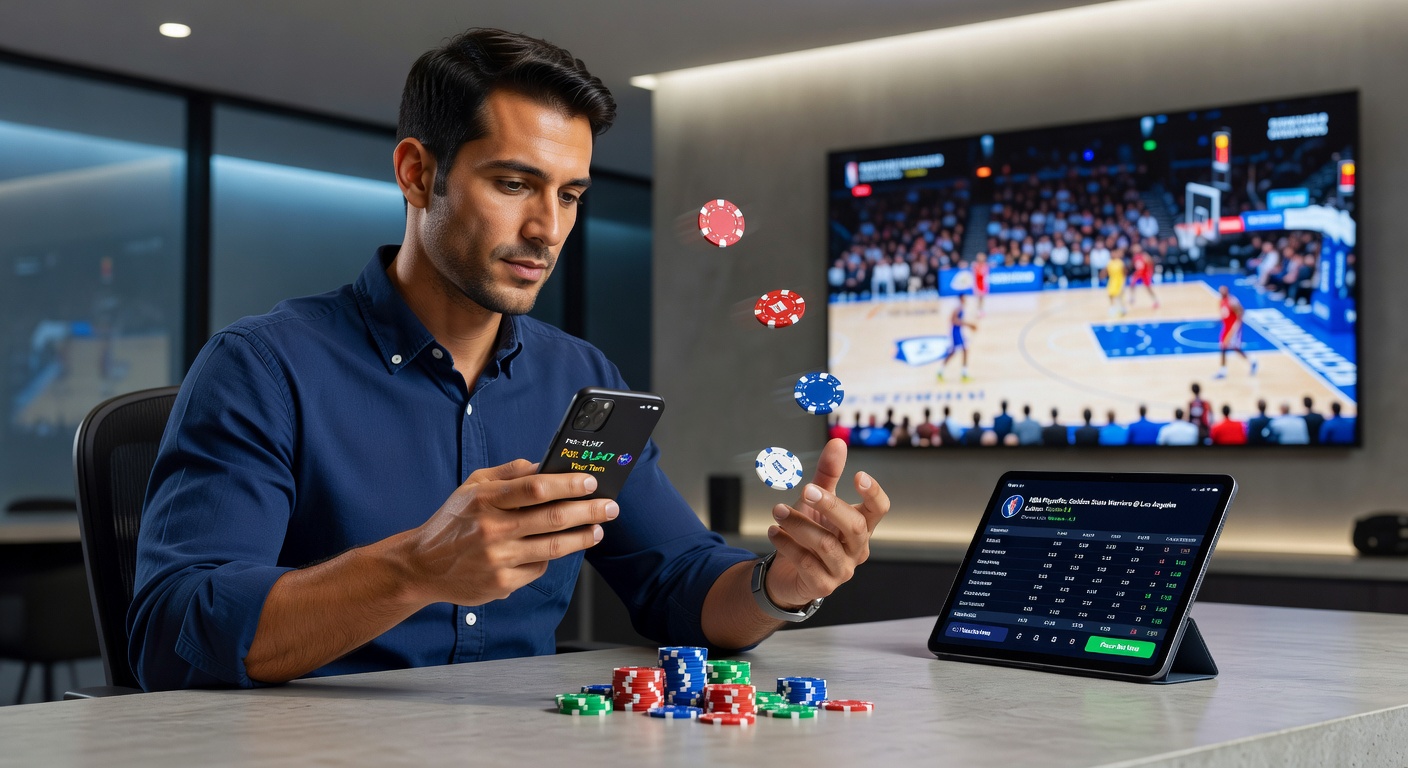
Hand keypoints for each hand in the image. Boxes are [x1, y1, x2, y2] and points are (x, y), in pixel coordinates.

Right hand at [405, 459, 617, 605]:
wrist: (422, 566)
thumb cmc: (453, 521)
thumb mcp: (472, 486)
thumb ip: (509, 473)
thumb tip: (545, 464)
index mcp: (486, 499)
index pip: (536, 488)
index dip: (568, 484)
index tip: (591, 481)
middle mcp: (492, 529)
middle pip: (554, 518)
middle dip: (589, 511)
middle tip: (610, 507)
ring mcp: (498, 559)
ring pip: (554, 547)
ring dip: (583, 537)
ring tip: (597, 529)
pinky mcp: (501, 584)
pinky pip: (538, 568)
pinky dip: (551, 557)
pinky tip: (558, 549)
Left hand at [763, 439, 888, 609]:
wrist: (786, 574)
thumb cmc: (808, 533)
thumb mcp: (815, 501)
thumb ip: (827, 474)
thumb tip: (837, 441)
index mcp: (860, 526)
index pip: (880, 510)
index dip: (873, 493)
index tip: (858, 474)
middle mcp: (857, 549)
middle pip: (855, 526)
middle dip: (830, 505)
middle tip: (805, 489)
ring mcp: (842, 570)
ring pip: (825, 544)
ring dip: (798, 523)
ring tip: (777, 511)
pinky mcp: (822, 585)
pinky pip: (806, 562)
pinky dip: (787, 544)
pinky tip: (773, 532)